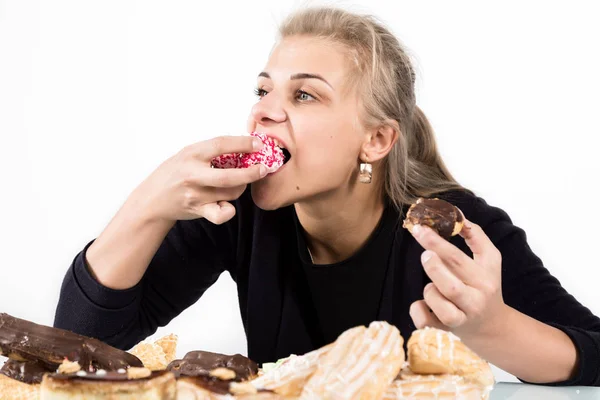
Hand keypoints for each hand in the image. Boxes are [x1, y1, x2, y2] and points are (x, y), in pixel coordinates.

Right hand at [131, 135, 266, 224]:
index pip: (221, 144)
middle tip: (263, 169)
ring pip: (231, 193)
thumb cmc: (174, 173)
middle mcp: (193, 174)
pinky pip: (222, 214)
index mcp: (191, 154)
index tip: (258, 144)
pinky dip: (229, 210)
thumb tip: (244, 146)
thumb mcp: (187, 154)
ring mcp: (196, 194)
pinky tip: (226, 204)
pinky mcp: (198, 210)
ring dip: (241, 187)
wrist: (152, 200)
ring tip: (239, 183)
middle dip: (252, 173)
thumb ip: (211, 151)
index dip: (243, 143)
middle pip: (230, 176)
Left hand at [408, 218, 507, 338]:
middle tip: (425, 255)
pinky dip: (418, 310)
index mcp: (484, 278)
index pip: (458, 258)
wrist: (493, 327)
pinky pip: (423, 319)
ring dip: (429, 290)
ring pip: (435, 300)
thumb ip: (475, 235)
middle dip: (432, 266)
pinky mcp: (446, 331)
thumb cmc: (485, 286)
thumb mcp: (489, 260)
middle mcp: (475, 300)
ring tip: (435, 288)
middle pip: (449, 284)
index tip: (420, 228)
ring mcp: (461, 318)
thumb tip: (456, 212)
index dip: (437, 242)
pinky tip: (426, 305)